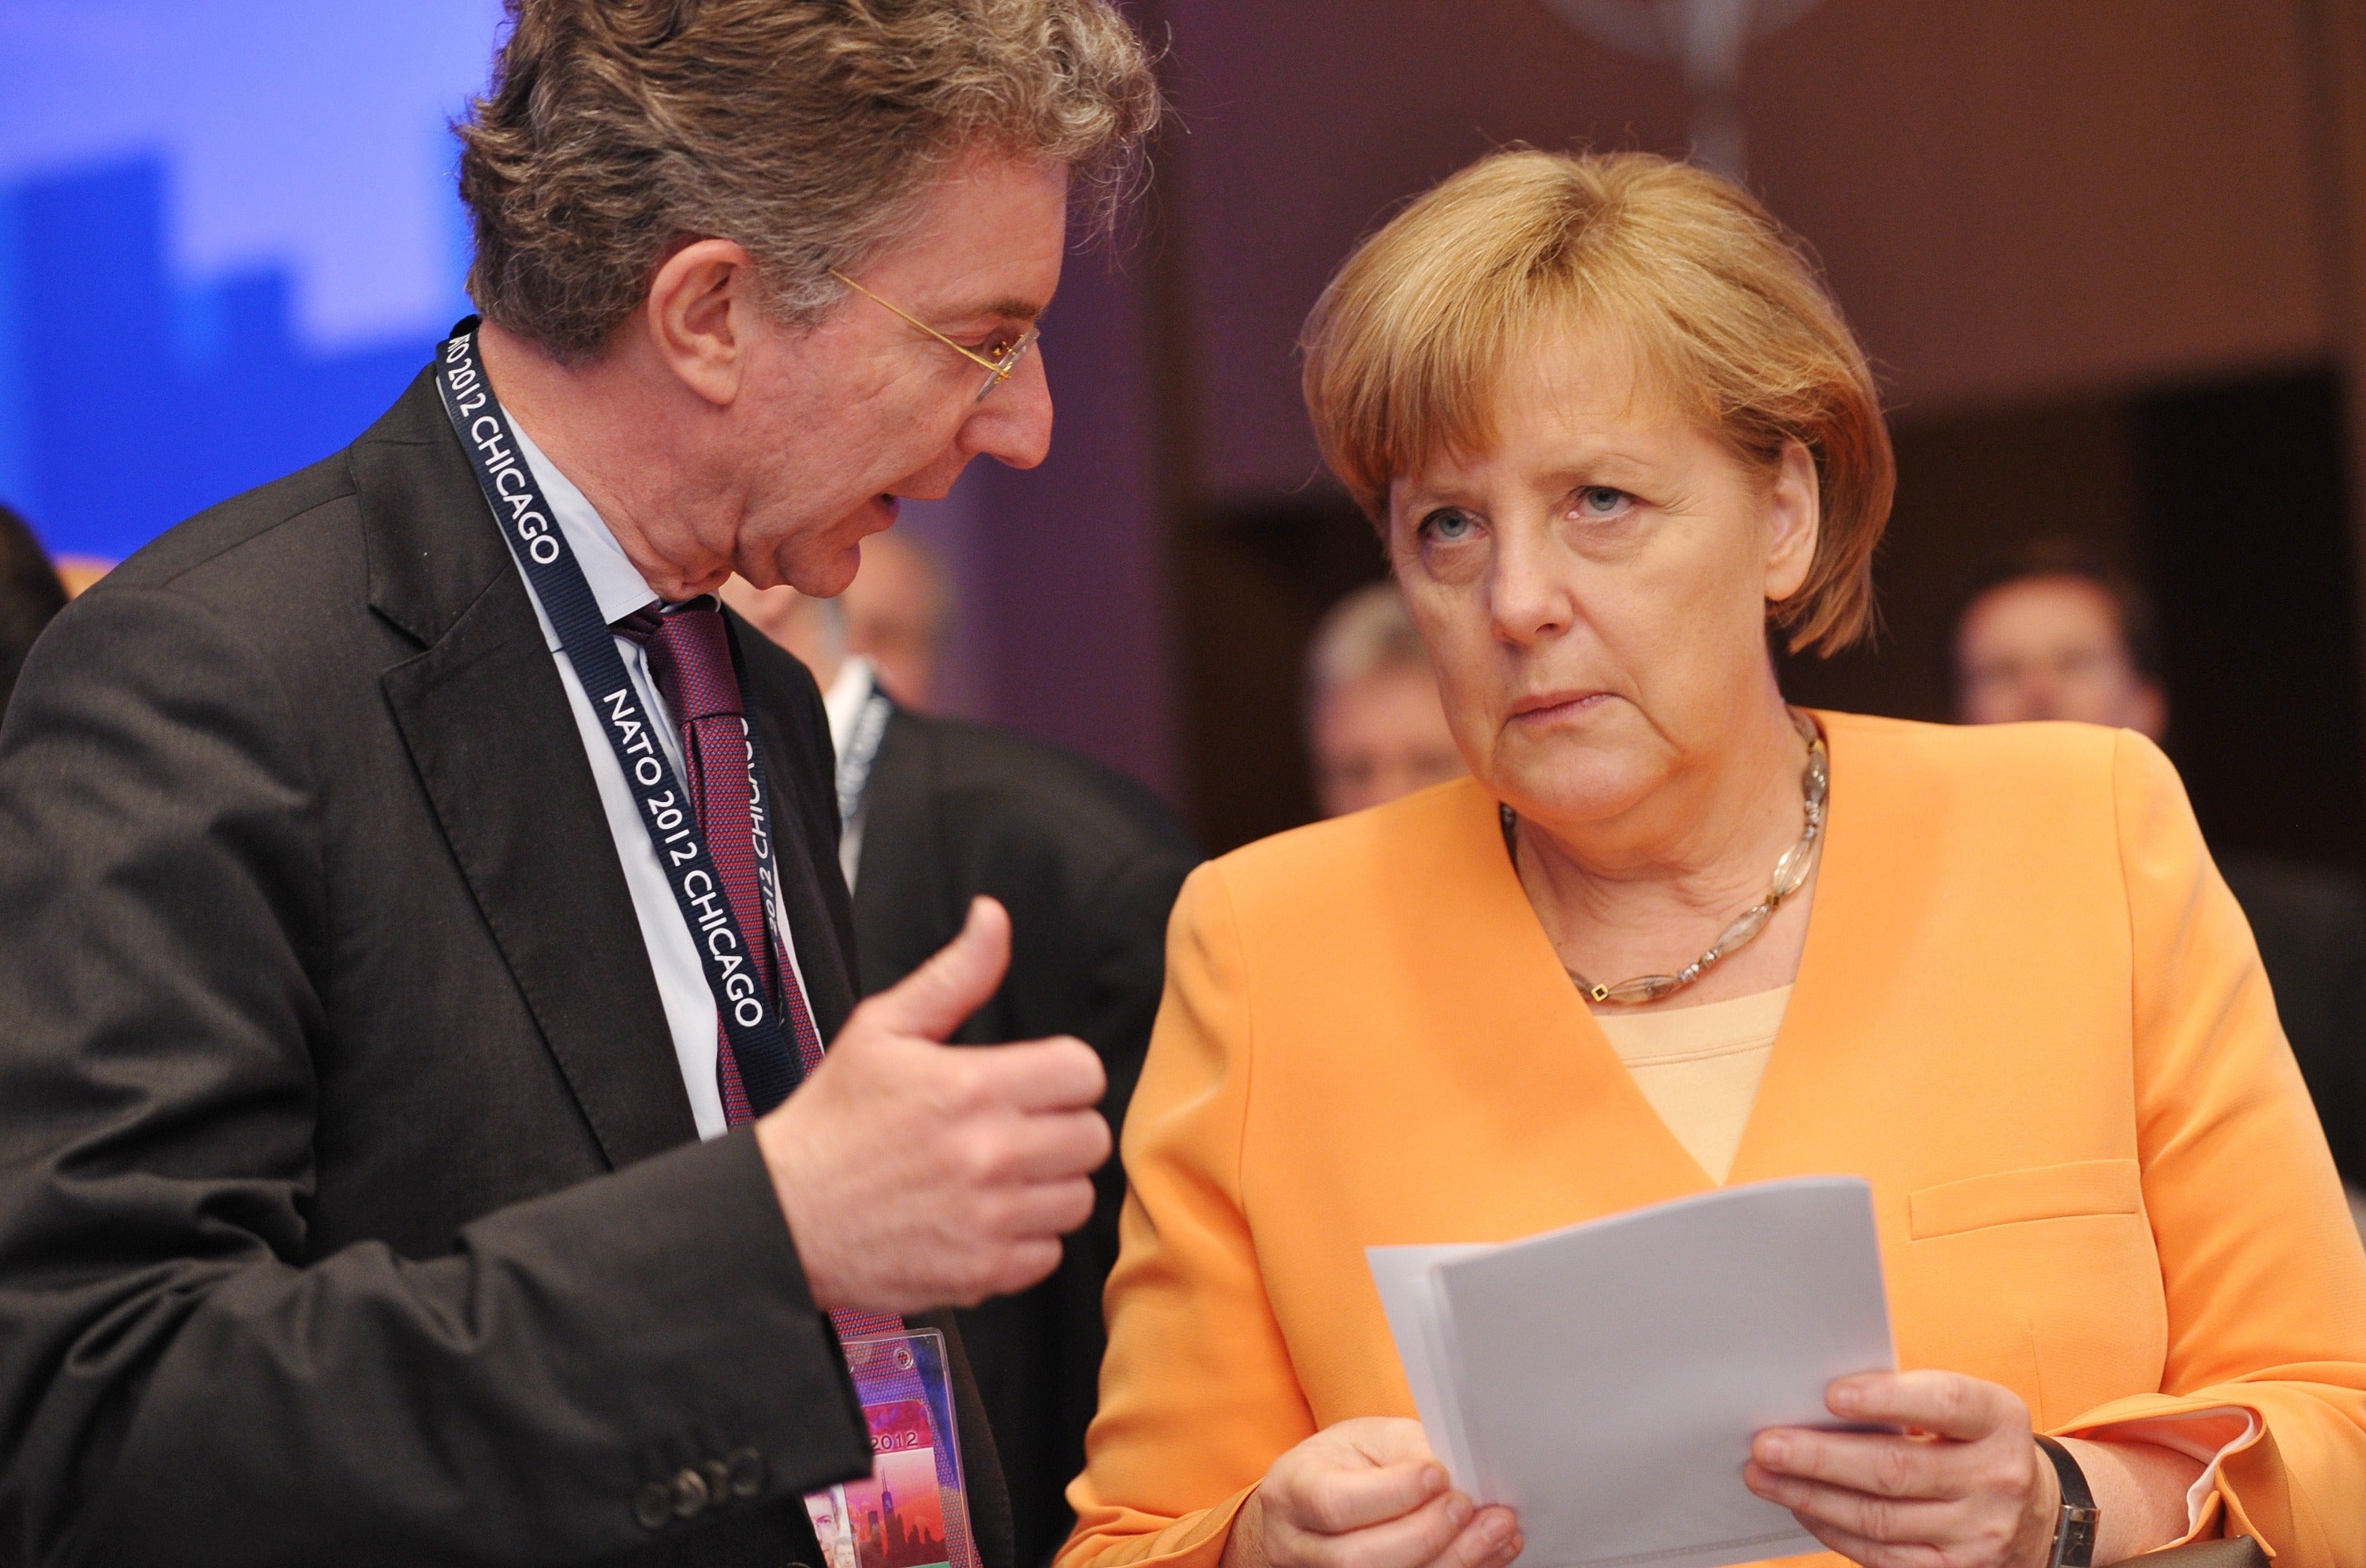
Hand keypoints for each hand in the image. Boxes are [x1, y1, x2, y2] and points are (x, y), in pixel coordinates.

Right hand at [756, 897, 1109, 1313]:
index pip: (1083, 1072)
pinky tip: (987, 1219)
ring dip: (1049, 1186)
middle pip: (1091, 1136)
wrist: (781, 1216)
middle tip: (1017, 1129)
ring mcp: (989, 1219)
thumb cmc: (832, 1122)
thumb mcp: (883, 1030)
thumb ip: (953, 975)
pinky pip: (1049, 1254)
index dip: (1062, 1074)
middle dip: (1060, 1128)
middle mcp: (989, 1154)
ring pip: (1078, 1197)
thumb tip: (994, 918)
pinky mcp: (982, 1273)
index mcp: (972, 1086)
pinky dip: (1027, 1241)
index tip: (1034, 1084)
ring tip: (1003, 1176)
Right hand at [1222, 1419, 1519, 1567]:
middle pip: (1361, 1559)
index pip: (1336, 1504)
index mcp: (1294, 1492)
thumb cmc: (1343, 1465)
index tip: (1438, 1475)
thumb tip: (1454, 1477)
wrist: (1317, 1503)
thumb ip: (1407, 1452)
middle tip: (1468, 1507)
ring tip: (1497, 1531)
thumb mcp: (1364, 1439)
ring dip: (1454, 1561)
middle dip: (1426, 1535)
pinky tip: (1488, 1553)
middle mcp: (1301, 1547)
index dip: (1393, 1494)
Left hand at [1745, 1371, 2057, 1567]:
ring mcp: (1979, 1533)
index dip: (1887, 1398)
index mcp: (1998, 1420)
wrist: (2034, 1510)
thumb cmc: (1974, 1441)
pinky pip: (1883, 1556)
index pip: (1945, 1403)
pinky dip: (1833, 1531)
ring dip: (1812, 1497)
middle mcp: (1996, 1478)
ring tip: (1766, 1477)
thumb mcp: (1965, 1409)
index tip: (1831, 1395)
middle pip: (1897, 1469)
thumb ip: (1907, 1398)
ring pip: (1880, 1519)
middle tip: (1767, 1445)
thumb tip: (1818, 1402)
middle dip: (1821, 1458)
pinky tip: (1803, 1508)